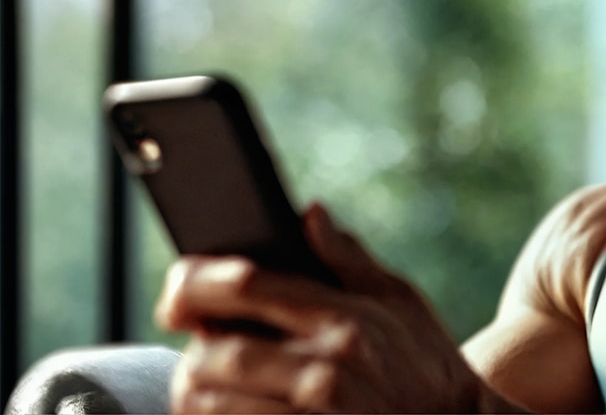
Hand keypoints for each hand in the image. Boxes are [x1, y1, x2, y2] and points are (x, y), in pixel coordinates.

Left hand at [156, 203, 487, 412]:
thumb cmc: (426, 363)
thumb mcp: (401, 301)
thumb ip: (349, 258)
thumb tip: (308, 213)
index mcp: (343, 318)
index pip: (244, 285)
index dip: (193, 282)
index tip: (176, 290)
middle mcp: (325, 370)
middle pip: (212, 352)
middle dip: (195, 350)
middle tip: (204, 349)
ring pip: (206, 403)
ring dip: (199, 394)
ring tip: (216, 387)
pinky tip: (236, 411)